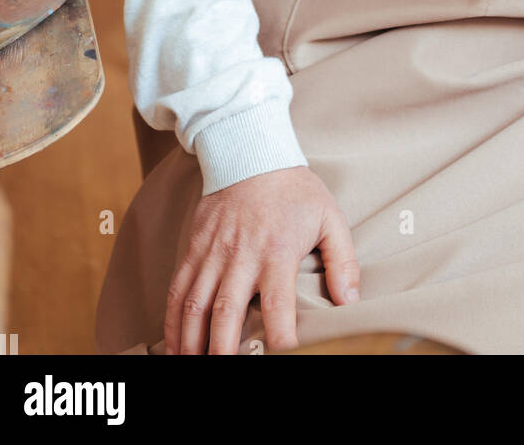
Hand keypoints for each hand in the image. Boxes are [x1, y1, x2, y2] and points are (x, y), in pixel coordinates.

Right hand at [164, 166, 359, 354]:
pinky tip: (175, 346)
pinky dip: (173, 321)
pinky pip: (178, 290)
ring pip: (195, 306)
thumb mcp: (330, 217)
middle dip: (224, 350)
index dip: (280, 338)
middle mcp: (241, 256)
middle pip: (227, 313)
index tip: (285, 356)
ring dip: (192, 343)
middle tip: (225, 372)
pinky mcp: (194, 248)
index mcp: (277, 252)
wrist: (250, 151)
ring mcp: (213, 253)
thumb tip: (350, 302)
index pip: (278, 306)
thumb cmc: (294, 189)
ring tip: (195, 366)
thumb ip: (343, 261)